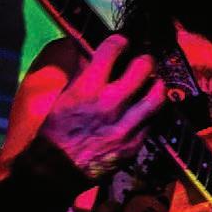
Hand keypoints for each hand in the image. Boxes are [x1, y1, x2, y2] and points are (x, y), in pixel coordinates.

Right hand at [38, 34, 165, 179]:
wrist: (55, 171)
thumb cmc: (54, 131)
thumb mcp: (63, 97)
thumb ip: (82, 74)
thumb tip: (94, 54)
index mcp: (87, 88)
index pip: (113, 48)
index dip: (120, 40)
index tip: (122, 42)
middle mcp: (110, 104)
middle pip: (143, 67)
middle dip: (144, 60)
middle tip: (141, 62)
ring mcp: (125, 126)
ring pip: (157, 94)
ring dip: (155, 85)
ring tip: (151, 84)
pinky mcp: (134, 144)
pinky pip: (153, 121)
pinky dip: (150, 112)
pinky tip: (144, 110)